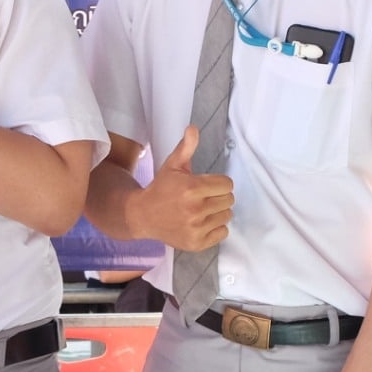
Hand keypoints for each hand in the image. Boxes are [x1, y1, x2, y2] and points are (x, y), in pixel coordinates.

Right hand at [129, 127, 232, 250]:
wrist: (142, 215)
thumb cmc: (161, 188)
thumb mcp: (172, 166)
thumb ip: (186, 147)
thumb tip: (193, 128)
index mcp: (192, 188)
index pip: (227, 184)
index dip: (217, 183)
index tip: (205, 185)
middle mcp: (195, 209)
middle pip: (229, 200)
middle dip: (218, 196)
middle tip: (202, 198)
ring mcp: (196, 228)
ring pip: (227, 216)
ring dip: (217, 212)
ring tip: (200, 210)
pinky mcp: (197, 243)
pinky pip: (223, 233)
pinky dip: (215, 228)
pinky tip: (200, 223)